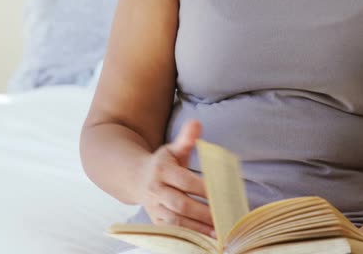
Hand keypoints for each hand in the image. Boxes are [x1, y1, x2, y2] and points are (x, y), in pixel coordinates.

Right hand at [138, 119, 214, 236]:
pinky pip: (173, 231)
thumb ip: (187, 138)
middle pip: (180, 204)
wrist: (136, 178)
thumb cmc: (163, 163)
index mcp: (161, 170)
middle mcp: (155, 190)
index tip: (222, 194)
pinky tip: (207, 239)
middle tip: (225, 217)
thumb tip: (197, 123)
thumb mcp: (173, 148)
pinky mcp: (156, 221)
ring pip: (176, 221)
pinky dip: (189, 236)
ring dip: (198, 228)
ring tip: (220, 232)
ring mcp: (154, 207)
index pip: (185, 181)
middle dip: (203, 213)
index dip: (203, 188)